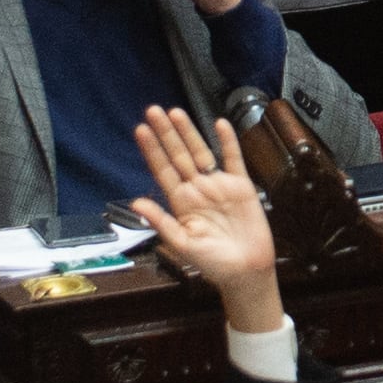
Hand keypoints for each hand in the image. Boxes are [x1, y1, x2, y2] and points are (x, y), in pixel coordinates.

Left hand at [129, 101, 285, 326]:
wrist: (246, 271)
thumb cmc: (213, 263)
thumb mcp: (182, 244)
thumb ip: (161, 221)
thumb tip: (136, 202)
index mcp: (181, 203)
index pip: (162, 170)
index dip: (152, 150)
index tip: (141, 131)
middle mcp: (197, 190)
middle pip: (178, 155)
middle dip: (165, 134)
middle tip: (152, 111)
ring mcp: (218, 185)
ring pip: (201, 152)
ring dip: (189, 132)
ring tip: (176, 113)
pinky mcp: (241, 186)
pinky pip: (233, 159)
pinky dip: (227, 142)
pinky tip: (220, 125)